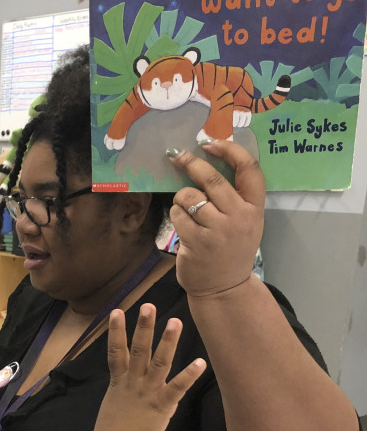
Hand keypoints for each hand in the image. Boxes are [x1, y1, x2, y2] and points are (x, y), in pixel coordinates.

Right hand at [91, 305, 205, 430]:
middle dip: (143, 327)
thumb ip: (129, 387)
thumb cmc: (114, 427)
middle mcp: (133, 382)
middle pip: (138, 350)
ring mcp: (147, 392)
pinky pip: (176, 388)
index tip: (117, 311)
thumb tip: (144, 381)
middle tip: (149, 306)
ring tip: (175, 321)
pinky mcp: (161, 406)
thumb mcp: (116, 401)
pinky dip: (188, 375)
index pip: (116, 351)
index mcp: (119, 380)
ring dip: (166, 341)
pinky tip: (200, 362)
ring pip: (158, 363)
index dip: (116, 331)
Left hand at [167, 141, 263, 296]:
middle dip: (191, 163)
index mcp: (254, 209)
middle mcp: (239, 217)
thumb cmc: (231, 250)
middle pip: (213, 179)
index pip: (249, 170)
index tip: (211, 143)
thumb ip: (234, 197)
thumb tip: (208, 162)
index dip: (230, 151)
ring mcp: (218, 231)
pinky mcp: (197, 242)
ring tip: (185, 209)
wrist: (224, 288)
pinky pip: (178, 215)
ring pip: (189, 196)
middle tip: (177, 155)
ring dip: (181, 197)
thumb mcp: (244, 222)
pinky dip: (175, 215)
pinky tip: (182, 225)